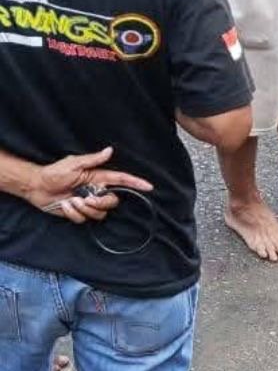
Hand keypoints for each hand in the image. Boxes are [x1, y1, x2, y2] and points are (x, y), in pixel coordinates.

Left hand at [25, 147, 152, 222]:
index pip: (122, 180)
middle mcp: (96, 190)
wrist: (35, 187)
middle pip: (112, 202)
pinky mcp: (79, 213)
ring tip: (71, 201)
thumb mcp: (72, 163)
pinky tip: (65, 206)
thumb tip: (109, 150)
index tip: (149, 187)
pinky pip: (83, 219)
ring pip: (99, 213)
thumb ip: (93, 159)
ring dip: (84, 209)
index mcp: (98, 177)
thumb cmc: (53, 173)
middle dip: (100, 203)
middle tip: (85, 199)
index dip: (136, 183)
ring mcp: (88, 202)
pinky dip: (73, 214)